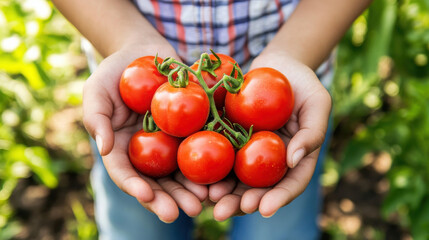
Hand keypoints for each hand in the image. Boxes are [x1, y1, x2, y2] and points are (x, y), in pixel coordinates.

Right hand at [83, 44, 207, 221]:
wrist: (144, 52)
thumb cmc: (114, 71)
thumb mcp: (96, 91)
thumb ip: (96, 119)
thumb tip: (105, 149)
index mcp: (123, 148)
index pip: (127, 174)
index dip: (136, 187)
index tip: (147, 196)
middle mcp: (148, 151)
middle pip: (159, 181)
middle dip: (172, 198)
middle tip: (187, 210)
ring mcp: (171, 142)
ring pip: (182, 171)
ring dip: (194, 188)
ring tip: (207, 200)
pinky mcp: (192, 129)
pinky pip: (203, 147)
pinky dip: (212, 162)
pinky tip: (223, 174)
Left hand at [209, 53, 331, 220]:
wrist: (276, 66)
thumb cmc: (303, 82)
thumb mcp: (317, 102)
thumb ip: (312, 132)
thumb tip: (294, 161)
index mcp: (295, 158)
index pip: (290, 184)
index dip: (278, 199)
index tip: (264, 209)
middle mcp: (271, 160)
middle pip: (258, 188)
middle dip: (241, 203)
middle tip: (223, 212)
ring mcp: (249, 150)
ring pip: (235, 177)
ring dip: (221, 192)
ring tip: (207, 199)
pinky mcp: (229, 137)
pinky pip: (218, 154)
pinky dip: (208, 166)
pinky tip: (194, 174)